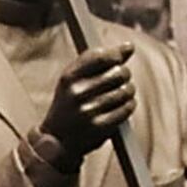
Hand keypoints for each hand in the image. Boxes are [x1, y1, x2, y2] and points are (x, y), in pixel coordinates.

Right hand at [38, 43, 140, 166]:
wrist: (57, 140)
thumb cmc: (69, 104)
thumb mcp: (74, 79)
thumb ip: (99, 60)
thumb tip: (129, 46)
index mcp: (69, 77)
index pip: (100, 57)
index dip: (116, 55)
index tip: (120, 58)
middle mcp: (77, 93)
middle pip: (118, 73)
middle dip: (124, 74)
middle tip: (121, 79)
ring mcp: (88, 111)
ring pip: (125, 91)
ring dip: (128, 91)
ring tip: (122, 94)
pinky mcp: (99, 127)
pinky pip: (126, 109)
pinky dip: (129, 105)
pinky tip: (123, 106)